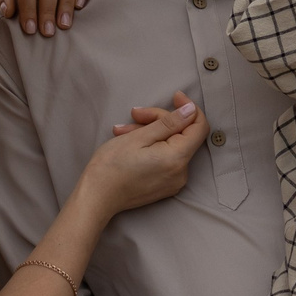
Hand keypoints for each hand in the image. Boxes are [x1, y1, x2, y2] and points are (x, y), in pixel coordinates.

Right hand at [74, 93, 207, 216]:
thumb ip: (169, 123)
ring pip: (170, 146)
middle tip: (134, 114)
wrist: (96, 198)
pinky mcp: (165, 186)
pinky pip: (165, 159)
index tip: (175, 97)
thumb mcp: (139, 137)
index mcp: (177, 159)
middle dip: (159, 120)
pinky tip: (130, 143)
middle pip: (182, 135)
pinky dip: (151, 147)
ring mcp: (173, 182)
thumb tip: (191, 110)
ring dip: (150, 132)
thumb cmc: (112, 166)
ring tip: (123, 131)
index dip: (190, 108)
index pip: (199, 127)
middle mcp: (181, 173)